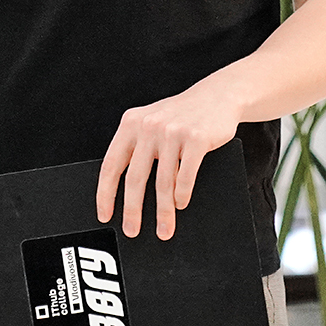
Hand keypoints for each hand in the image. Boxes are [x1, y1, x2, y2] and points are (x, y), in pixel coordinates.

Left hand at [95, 83, 241, 239]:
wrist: (219, 94)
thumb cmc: (184, 114)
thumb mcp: (153, 122)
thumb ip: (137, 147)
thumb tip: (126, 192)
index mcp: (131, 124)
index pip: (111, 165)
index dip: (105, 194)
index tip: (105, 215)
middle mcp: (149, 126)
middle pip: (135, 178)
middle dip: (133, 210)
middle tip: (133, 230)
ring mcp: (173, 131)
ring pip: (163, 181)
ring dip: (164, 210)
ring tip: (164, 226)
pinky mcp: (196, 138)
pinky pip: (186, 175)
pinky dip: (182, 194)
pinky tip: (181, 203)